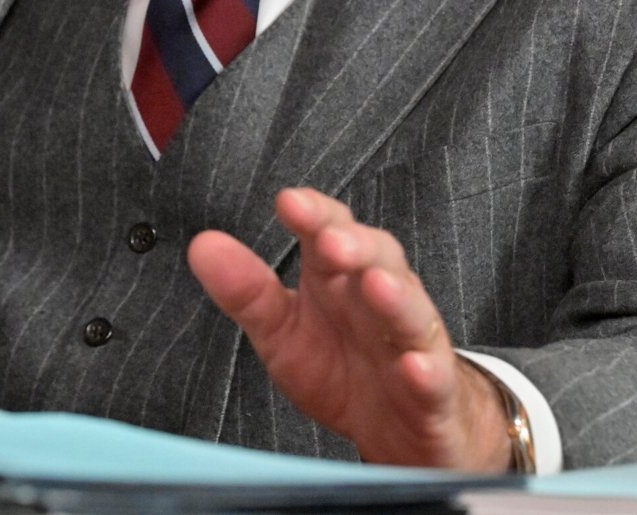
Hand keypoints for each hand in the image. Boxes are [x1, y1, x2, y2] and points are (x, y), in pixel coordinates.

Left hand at [187, 187, 512, 470]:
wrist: (400, 433)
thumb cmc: (342, 368)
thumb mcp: (283, 332)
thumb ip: (247, 291)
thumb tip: (202, 246)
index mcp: (339, 278)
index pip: (331, 230)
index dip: (315, 214)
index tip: (288, 202)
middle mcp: (380, 299)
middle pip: (377, 258)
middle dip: (356, 246)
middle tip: (330, 241)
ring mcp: (412, 344)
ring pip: (411, 312)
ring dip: (396, 297)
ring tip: (376, 285)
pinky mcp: (434, 393)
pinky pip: (434, 378)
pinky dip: (425, 370)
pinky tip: (413, 366)